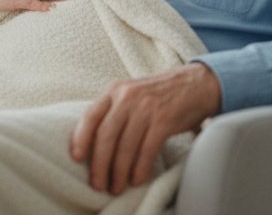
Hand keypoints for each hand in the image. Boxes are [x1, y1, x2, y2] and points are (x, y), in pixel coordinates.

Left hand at [69, 63, 220, 194]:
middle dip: (99, 164)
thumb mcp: (131, 93)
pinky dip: (140, 168)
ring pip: (125, 146)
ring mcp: (146, 108)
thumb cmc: (159, 94)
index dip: (80, 138)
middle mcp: (128, 97)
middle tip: (97, 184)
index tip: (76, 158)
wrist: (196, 83)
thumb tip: (93, 142)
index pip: (90, 116)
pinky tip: (136, 179)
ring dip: (119, 171)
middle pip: (106, 135)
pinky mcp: (164, 120)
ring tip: (116, 187)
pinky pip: (147, 149)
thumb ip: (113, 111)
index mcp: (114, 90)